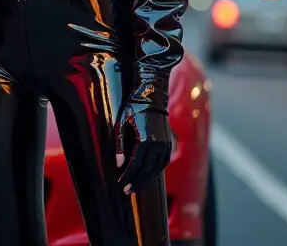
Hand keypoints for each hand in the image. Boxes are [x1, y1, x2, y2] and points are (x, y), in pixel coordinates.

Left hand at [115, 76, 172, 195]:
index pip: (135, 165)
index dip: (127, 177)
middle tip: (127, 191)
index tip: (120, 185)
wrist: (152, 96)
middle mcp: (157, 144)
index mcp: (145, 140)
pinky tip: (147, 175)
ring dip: (146, 179)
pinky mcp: (169, 143)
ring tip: (135, 186)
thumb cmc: (133, 108)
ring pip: (156, 169)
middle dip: (136, 182)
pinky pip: (163, 163)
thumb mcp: (121, 123)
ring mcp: (165, 144)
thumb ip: (120, 144)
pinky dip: (155, 172)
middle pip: (146, 170)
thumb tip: (118, 164)